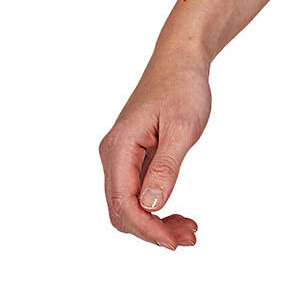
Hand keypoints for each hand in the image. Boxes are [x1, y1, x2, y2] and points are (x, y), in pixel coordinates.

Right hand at [99, 50, 211, 250]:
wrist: (181, 60)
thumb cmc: (183, 87)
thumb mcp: (182, 128)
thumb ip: (165, 168)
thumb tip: (150, 206)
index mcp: (119, 148)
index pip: (124, 203)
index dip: (148, 229)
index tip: (175, 242)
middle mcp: (113, 155)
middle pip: (122, 210)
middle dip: (152, 231)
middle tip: (188, 237)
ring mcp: (120, 157)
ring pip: (129, 205)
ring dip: (155, 222)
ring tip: (188, 230)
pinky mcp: (132, 157)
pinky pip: (136, 192)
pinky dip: (156, 208)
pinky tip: (177, 215)